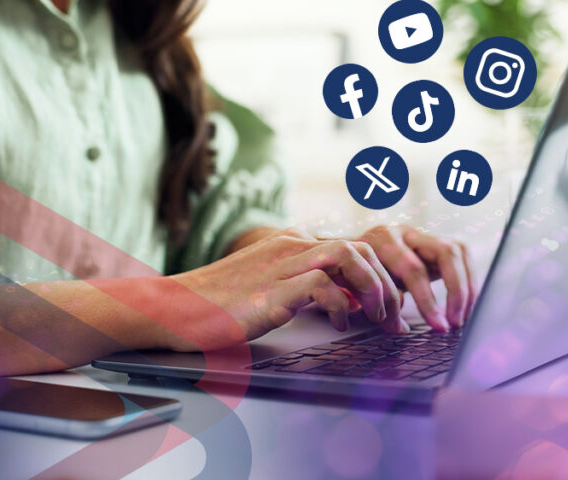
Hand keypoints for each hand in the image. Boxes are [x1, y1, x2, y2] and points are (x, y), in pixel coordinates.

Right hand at [167, 233, 401, 350]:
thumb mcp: (271, 287)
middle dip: (389, 284)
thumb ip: (307, 286)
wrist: (174, 307)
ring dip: (373, 289)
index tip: (392, 306)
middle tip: (394, 318)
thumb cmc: (219, 304)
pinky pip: (321, 286)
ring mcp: (281, 266)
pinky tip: (338, 324)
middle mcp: (292, 246)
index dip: (382, 275)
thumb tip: (347, 301)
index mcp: (293, 243)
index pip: (355, 245)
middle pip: (363, 247)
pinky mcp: (271, 292)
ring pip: (349, 256)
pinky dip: (340, 306)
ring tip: (376, 317)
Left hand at [357, 225, 474, 330]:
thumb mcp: (365, 286)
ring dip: (467, 287)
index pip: (414, 269)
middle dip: (456, 291)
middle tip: (455, 322)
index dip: (428, 300)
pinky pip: (462, 257)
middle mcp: (407, 231)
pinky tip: (466, 305)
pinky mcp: (437, 243)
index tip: (439, 327)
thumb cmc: (359, 276)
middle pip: (445, 253)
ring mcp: (424, 234)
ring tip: (463, 316)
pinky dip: (468, 282)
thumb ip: (383, 298)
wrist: (355, 257)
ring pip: (458, 251)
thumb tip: (401, 320)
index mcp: (384, 240)